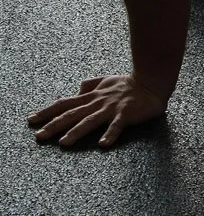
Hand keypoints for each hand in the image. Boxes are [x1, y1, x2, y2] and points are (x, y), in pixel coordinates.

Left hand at [27, 75, 167, 147]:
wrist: (152, 81)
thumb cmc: (129, 83)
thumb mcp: (106, 79)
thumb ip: (90, 84)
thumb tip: (77, 89)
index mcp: (92, 96)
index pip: (65, 104)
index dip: (47, 112)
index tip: (31, 120)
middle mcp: (98, 102)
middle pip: (72, 114)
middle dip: (54, 125)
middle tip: (39, 136)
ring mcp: (111, 108)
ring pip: (90, 121)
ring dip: (77, 131)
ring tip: (64, 142)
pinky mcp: (126, 114)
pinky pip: (117, 125)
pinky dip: (110, 134)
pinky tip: (103, 144)